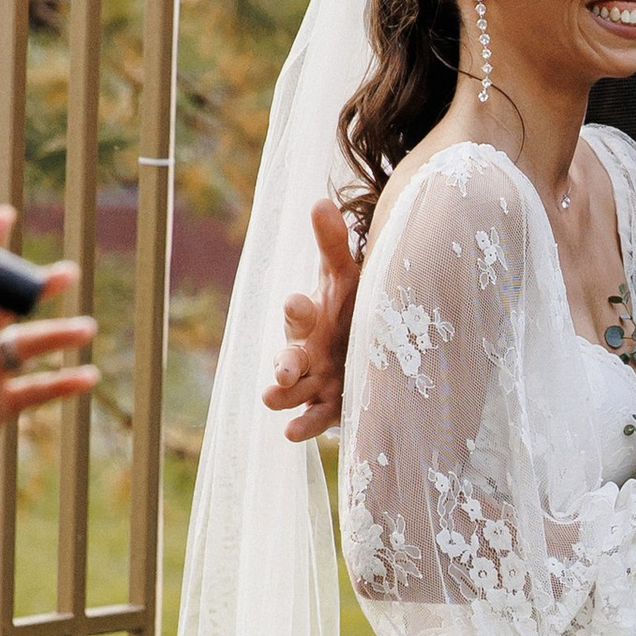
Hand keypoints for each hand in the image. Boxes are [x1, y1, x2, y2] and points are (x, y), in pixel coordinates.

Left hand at [0, 208, 97, 506]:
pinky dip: (62, 384)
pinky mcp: (0, 406)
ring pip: (26, 347)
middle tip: (65, 274)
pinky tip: (88, 378)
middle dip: (31, 290)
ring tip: (86, 329)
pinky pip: (37, 391)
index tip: (4, 218)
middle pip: (1, 309)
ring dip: (56, 337)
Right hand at [264, 197, 358, 439]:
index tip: (296, 302)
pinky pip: (311, 419)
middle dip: (285, 362)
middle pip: (289, 356)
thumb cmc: (348, 307)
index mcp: (309, 317)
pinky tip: (291, 434)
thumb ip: (332, 244)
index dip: (297, 308)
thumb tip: (320, 201)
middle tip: (283, 370)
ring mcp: (314, 381)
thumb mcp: (344, 277)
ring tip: (273, 398)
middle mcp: (305, 351)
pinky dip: (302, 426)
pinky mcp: (327, 406)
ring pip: (291, 390)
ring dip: (282, 395)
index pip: (299, 311)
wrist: (362, 343)